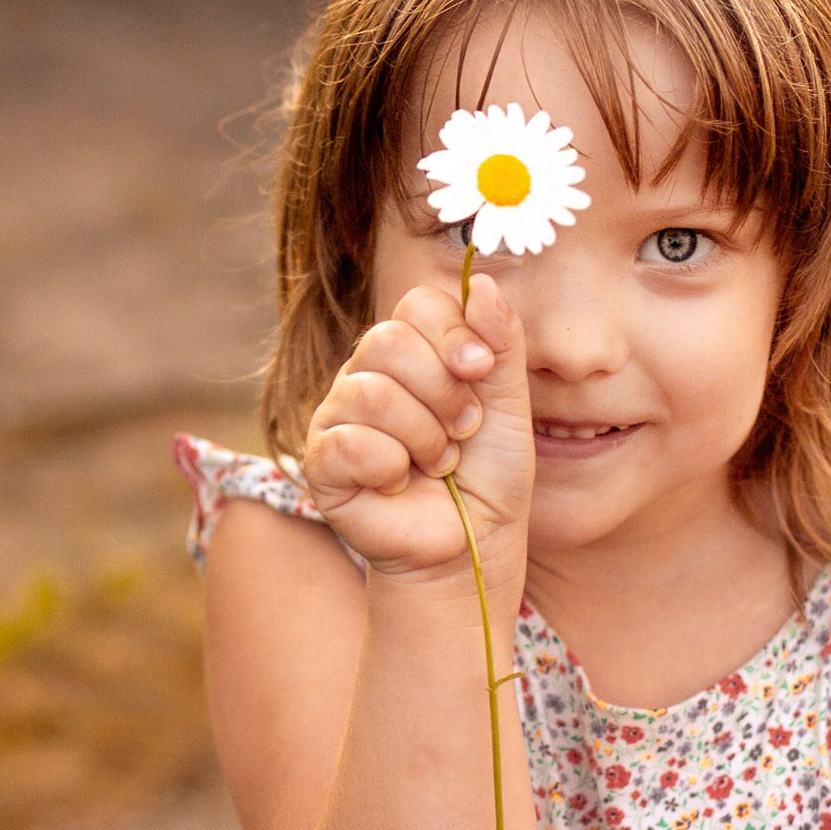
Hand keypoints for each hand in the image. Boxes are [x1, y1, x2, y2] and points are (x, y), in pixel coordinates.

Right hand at [303, 275, 534, 579]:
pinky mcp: (321, 461)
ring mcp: (338, 415)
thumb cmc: (487, 478)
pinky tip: (400, 484)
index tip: (479, 371)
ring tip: (438, 464)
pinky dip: (392, 468)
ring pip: (373, 393)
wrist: (471, 546)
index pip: (419, 304)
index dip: (453, 332)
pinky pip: (351, 442)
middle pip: (390, 340)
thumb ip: (501, 345)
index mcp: (413, 353)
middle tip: (462, 431)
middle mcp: (368, 374)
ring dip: (424, 437)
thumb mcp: (509, 406)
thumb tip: (483, 283)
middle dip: (443, 393)